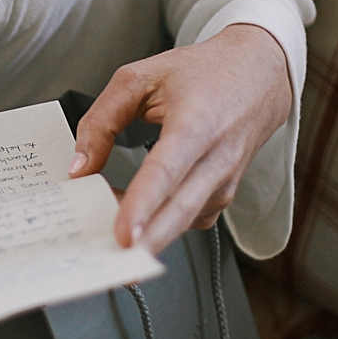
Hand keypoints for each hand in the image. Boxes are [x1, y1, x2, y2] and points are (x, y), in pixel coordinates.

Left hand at [70, 23, 291, 254]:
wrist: (258, 76)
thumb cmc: (200, 73)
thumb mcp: (140, 78)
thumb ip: (102, 120)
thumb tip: (79, 168)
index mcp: (197, 123)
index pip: (167, 170)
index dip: (143, 204)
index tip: (123, 233)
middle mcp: (217, 158)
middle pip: (179, 211)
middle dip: (145, 243)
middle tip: (112, 265)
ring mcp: (225, 182)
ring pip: (180, 221)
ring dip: (145, 234)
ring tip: (104, 237)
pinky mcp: (222, 196)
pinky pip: (185, 219)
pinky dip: (158, 225)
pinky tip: (131, 220)